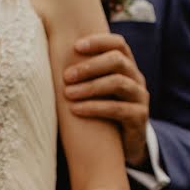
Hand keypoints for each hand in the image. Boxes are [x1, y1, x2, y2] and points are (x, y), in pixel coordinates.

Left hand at [63, 33, 149, 166]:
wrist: (121, 147)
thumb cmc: (100, 113)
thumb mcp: (94, 90)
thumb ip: (82, 74)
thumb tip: (49, 55)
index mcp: (126, 67)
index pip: (118, 44)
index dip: (98, 42)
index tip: (75, 46)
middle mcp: (136, 79)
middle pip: (118, 61)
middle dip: (89, 66)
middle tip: (66, 76)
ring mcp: (140, 98)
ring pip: (119, 83)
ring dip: (90, 87)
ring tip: (68, 94)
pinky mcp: (140, 118)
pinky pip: (118, 109)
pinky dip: (94, 108)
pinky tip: (76, 110)